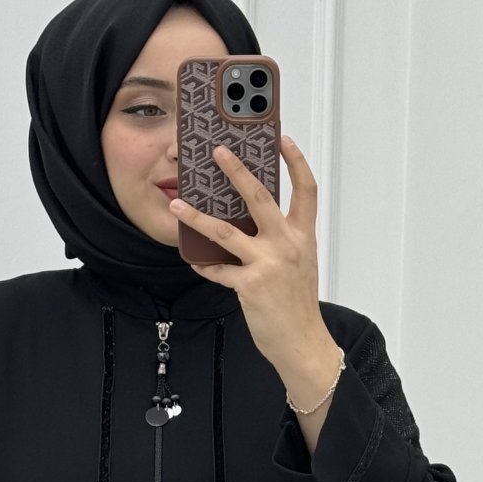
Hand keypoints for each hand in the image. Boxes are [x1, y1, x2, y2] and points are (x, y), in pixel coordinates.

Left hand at [169, 136, 334, 372]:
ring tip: (177, 205)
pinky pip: (218, 270)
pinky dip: (204, 266)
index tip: (283, 140)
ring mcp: (267, 264)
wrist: (302, 341)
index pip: (305, 190)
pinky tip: (194, 261)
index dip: (296, 162)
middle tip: (218, 151)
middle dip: (237, 171)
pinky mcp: (249, 285)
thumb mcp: (300, 264)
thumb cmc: (298, 305)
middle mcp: (286, 244)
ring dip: (197, 216)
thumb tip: (252, 223)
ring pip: (225, 231)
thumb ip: (282, 240)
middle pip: (259, 197)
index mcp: (302, 236)